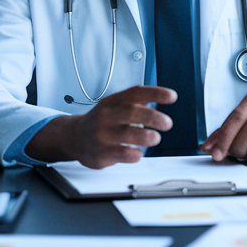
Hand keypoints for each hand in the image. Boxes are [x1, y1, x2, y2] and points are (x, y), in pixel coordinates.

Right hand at [27, 86, 175, 168]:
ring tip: (155, 138)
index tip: (172, 97)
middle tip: (167, 123)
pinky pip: (123, 154)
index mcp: (113, 102)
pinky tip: (138, 153)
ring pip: (128, 134)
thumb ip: (137, 101)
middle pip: (132, 112)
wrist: (74, 137)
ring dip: (147, 137)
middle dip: (154, 118)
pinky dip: (135, 154)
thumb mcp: (115, 105)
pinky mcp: (101, 152)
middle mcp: (107, 116)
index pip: (135, 93)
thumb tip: (165, 96)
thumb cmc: (101, 121)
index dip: (155, 93)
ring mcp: (102, 134)